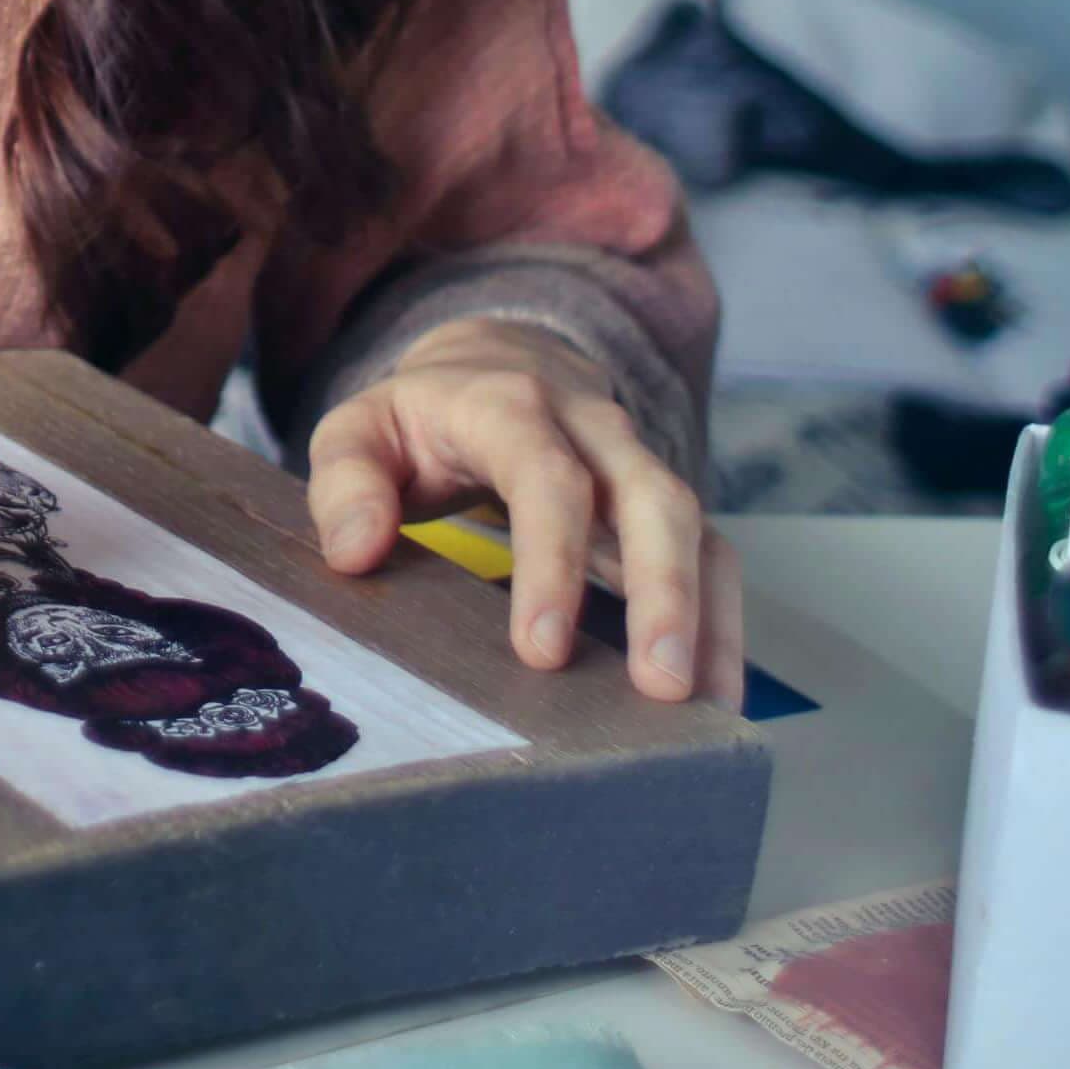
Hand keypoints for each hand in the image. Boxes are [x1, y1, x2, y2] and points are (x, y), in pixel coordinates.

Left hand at [303, 317, 741, 704]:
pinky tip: (717, 695)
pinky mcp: (662, 504)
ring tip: (704, 710)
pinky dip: (723, 623)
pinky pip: (712, 555)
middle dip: (663, 593)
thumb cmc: (418, 416)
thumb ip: (346, 483)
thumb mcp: (357, 429)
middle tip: (658, 687)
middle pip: (651, 498)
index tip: (542, 650)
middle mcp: (591, 427)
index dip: (552, 559)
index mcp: (509, 405)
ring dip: (707, 618)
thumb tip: (356, 552)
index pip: (546, 475)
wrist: (492, 359)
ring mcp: (637, 463)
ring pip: (695, 528)